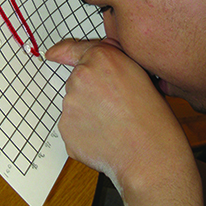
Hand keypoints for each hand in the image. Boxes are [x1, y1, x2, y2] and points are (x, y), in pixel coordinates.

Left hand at [48, 39, 205, 205]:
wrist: (149, 157)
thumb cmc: (153, 119)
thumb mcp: (141, 74)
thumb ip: (114, 59)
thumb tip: (95, 58)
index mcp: (102, 58)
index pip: (73, 48)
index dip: (62, 52)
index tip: (53, 54)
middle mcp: (81, 76)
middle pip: (77, 80)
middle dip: (91, 91)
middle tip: (116, 106)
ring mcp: (70, 103)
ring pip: (75, 103)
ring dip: (88, 111)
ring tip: (114, 124)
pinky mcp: (65, 127)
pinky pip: (72, 125)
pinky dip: (84, 131)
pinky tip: (104, 136)